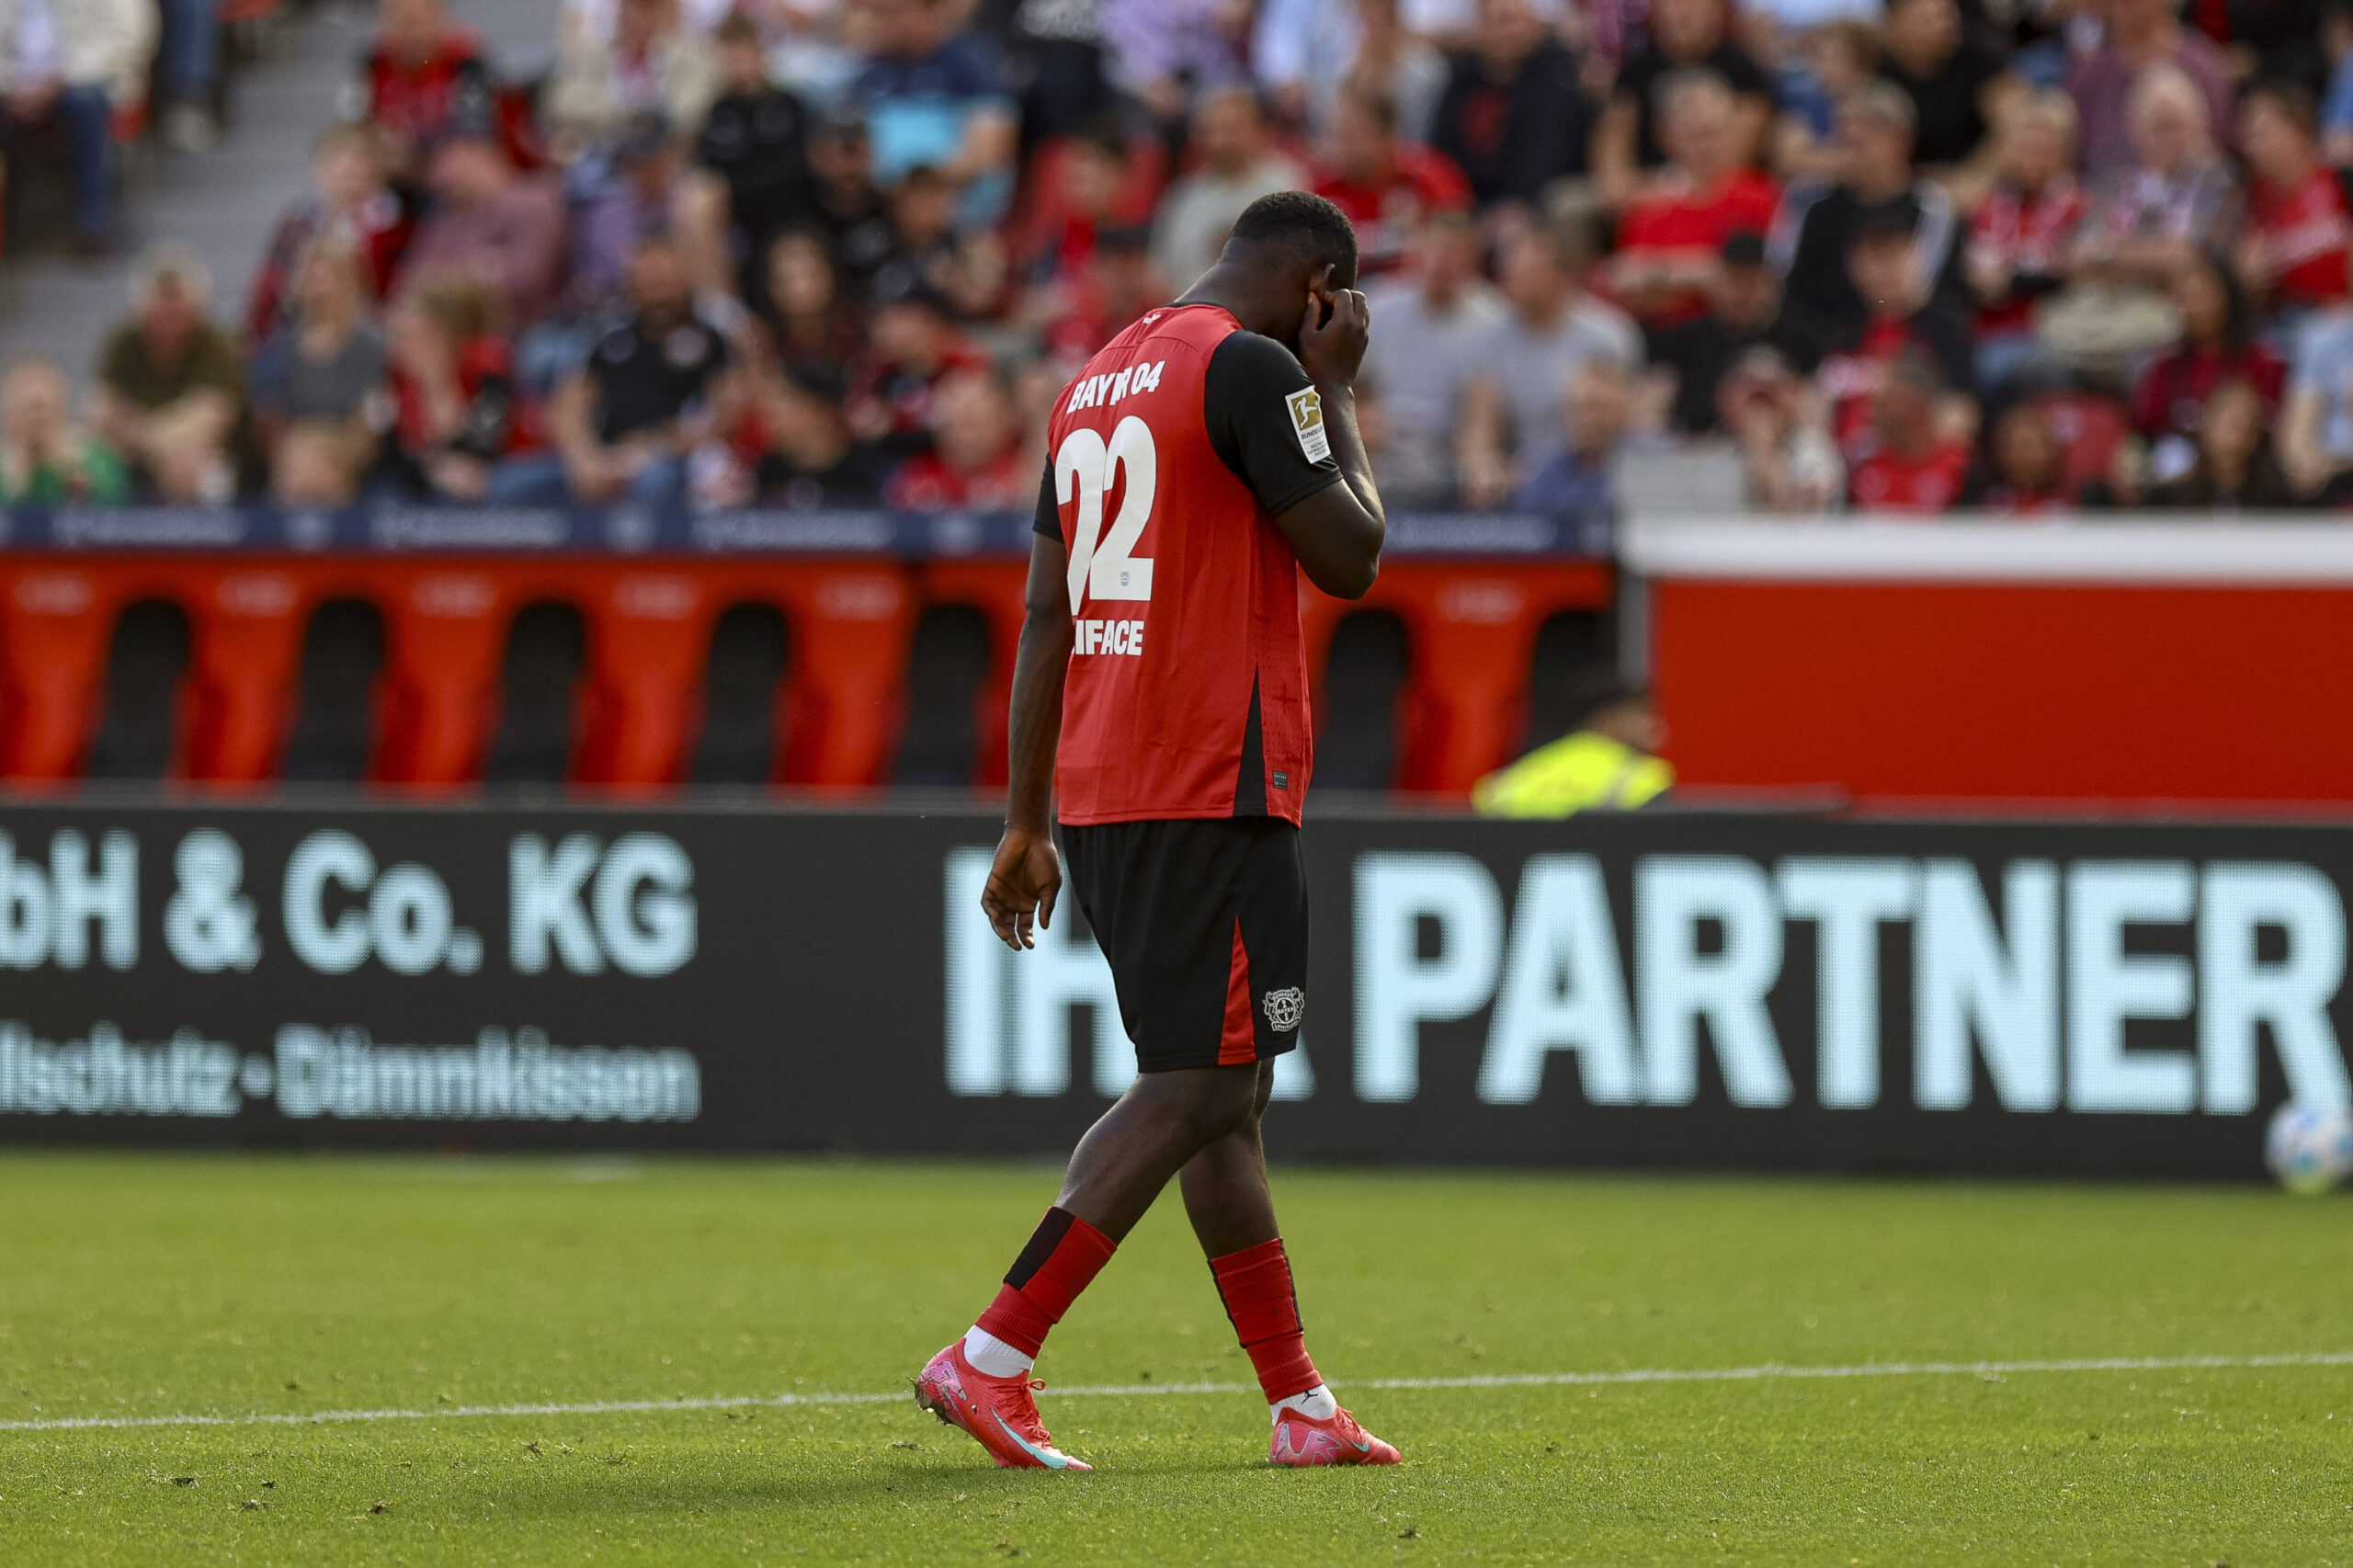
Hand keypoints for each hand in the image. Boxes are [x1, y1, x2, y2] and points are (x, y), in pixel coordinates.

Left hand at [980, 826, 1061, 950]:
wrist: (1032, 838)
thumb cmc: (1045, 859)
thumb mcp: (1051, 886)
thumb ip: (1046, 906)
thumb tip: (1044, 927)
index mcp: (1030, 903)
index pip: (1025, 927)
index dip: (1027, 937)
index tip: (1030, 945)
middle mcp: (1015, 901)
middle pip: (1010, 926)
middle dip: (1012, 938)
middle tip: (1016, 947)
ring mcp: (1003, 893)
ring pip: (997, 918)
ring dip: (1000, 929)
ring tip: (1005, 937)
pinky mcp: (993, 883)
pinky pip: (988, 902)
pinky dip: (990, 911)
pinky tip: (997, 918)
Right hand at [1296, 268, 1369, 388]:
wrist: (1331, 387)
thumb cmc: (1314, 362)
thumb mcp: (1307, 336)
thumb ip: (1311, 313)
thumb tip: (1313, 297)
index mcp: (1345, 321)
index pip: (1343, 294)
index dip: (1330, 295)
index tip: (1319, 303)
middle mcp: (1359, 326)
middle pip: (1359, 297)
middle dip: (1344, 296)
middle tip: (1329, 305)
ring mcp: (1364, 334)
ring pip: (1364, 308)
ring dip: (1351, 306)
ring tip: (1334, 315)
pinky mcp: (1365, 342)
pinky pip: (1364, 320)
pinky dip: (1355, 316)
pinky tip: (1339, 326)